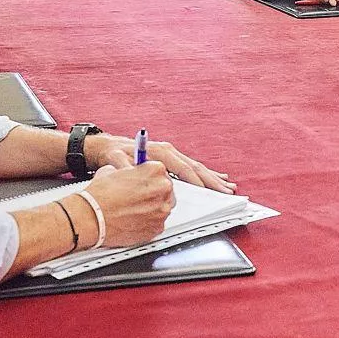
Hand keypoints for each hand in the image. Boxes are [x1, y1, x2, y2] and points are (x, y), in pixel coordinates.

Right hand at [78, 163, 176, 247]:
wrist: (91, 218)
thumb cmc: (100, 195)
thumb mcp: (113, 170)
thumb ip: (129, 171)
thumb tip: (130, 173)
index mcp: (155, 170)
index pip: (161, 172)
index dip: (150, 178)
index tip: (145, 182)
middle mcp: (163, 189)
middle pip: (165, 189)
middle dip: (154, 193)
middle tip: (139, 197)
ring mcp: (162, 210)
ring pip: (163, 207)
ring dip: (153, 208)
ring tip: (134, 209)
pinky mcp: (157, 228)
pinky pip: (158, 223)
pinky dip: (149, 222)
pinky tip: (135, 220)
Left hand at [85, 132, 236, 192]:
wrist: (110, 146)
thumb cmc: (113, 154)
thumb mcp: (114, 160)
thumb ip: (123, 166)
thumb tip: (129, 170)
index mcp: (160, 151)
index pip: (183, 168)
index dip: (197, 181)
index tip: (209, 191)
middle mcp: (169, 150)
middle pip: (195, 168)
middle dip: (212, 181)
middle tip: (227, 191)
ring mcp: (172, 153)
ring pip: (196, 167)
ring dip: (213, 177)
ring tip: (228, 186)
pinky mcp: (172, 158)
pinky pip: (192, 167)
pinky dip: (206, 173)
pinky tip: (217, 177)